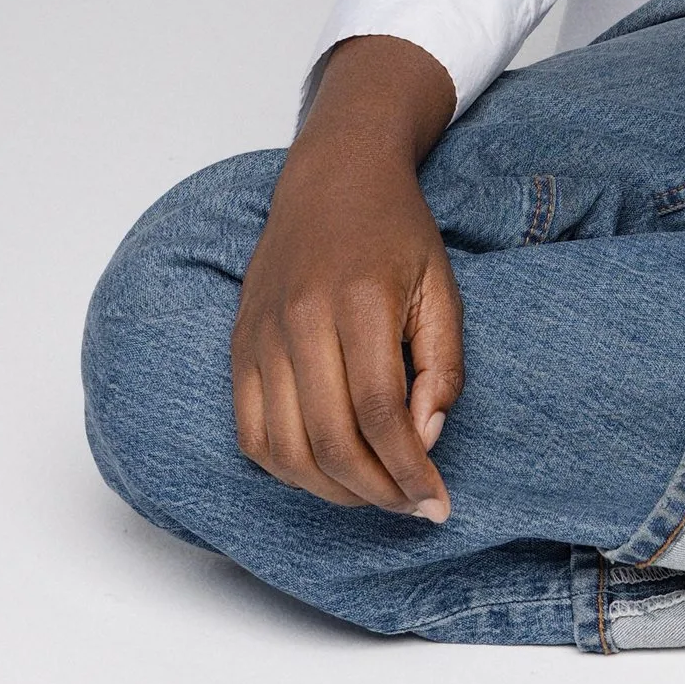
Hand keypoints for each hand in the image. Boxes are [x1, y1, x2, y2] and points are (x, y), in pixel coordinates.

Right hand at [230, 37, 462, 521]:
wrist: (333, 177)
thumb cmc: (396, 232)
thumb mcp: (442, 287)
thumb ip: (443, 365)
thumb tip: (425, 439)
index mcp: (358, 300)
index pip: (380, 411)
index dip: (409, 470)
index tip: (438, 503)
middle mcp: (300, 320)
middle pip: (330, 439)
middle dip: (377, 491)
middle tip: (413, 507)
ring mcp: (262, 336)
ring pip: (284, 448)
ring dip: (331, 491)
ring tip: (375, 495)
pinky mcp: (241, 348)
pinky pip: (251, 433)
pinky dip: (287, 469)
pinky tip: (326, 474)